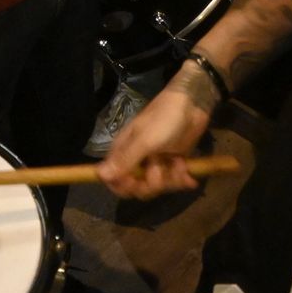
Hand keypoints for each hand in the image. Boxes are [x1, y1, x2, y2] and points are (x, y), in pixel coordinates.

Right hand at [96, 77, 216, 199]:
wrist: (192, 105)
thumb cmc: (165, 119)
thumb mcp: (145, 140)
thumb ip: (125, 160)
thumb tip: (98, 175)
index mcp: (124, 151)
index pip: (113, 178)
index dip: (122, 186)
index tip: (135, 183)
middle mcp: (137, 159)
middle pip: (136, 187)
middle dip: (150, 184)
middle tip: (160, 170)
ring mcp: (155, 162)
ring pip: (157, 186)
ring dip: (170, 179)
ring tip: (179, 163)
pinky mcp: (172, 163)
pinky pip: (173, 181)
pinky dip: (181, 178)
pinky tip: (187, 170)